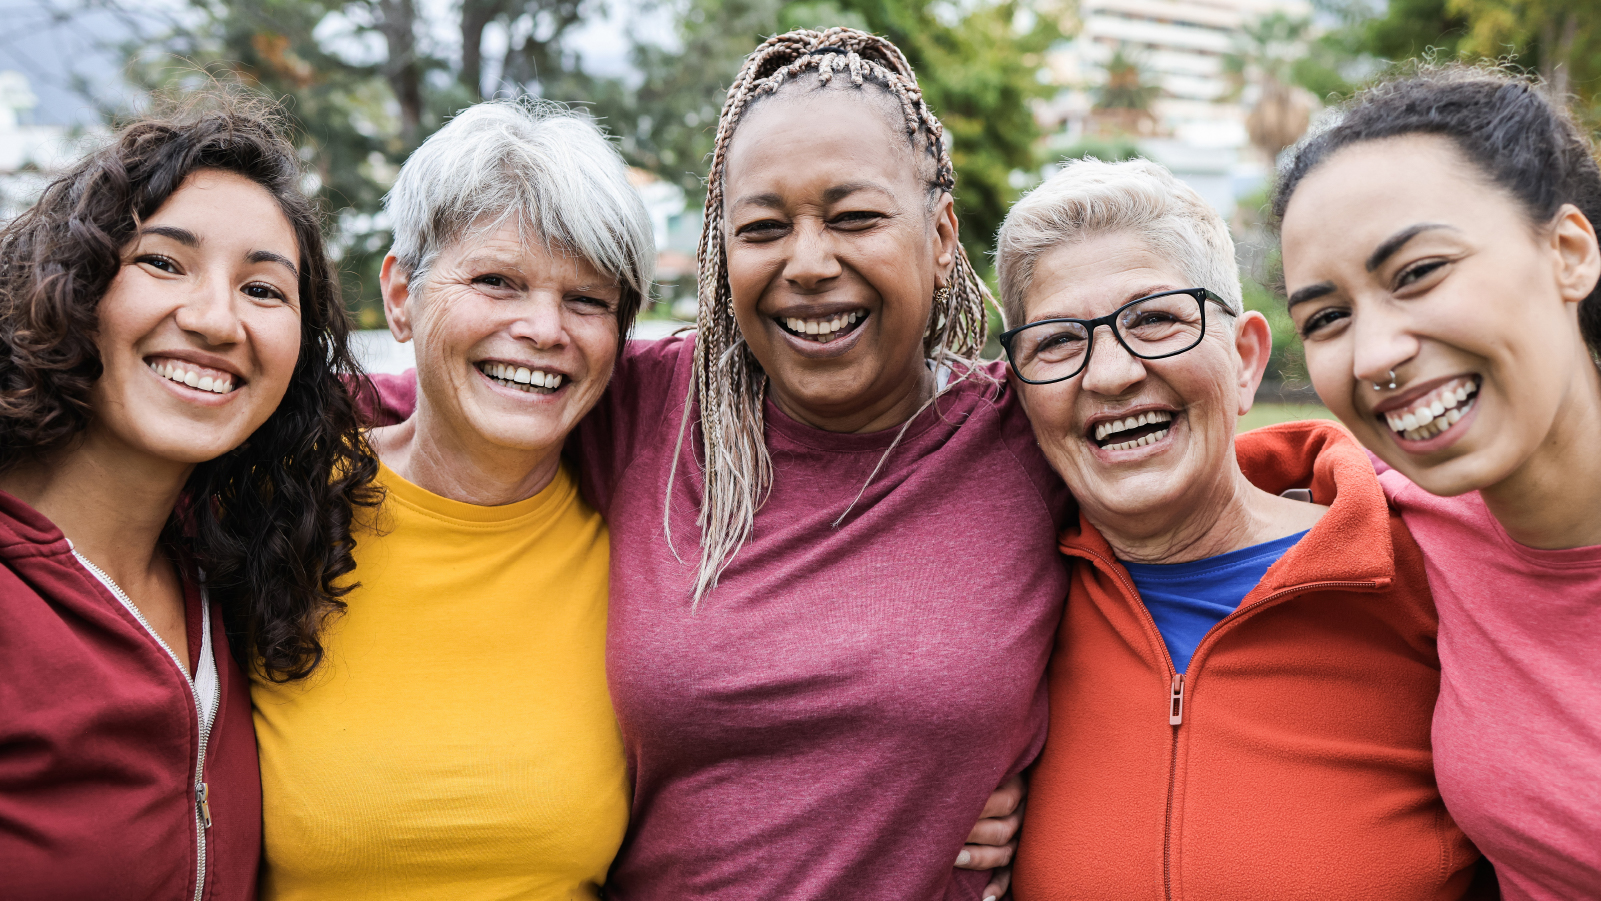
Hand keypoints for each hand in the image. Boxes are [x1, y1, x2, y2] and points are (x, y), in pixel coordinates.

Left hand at [955, 773, 1025, 899]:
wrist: (999, 769)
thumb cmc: (976, 764)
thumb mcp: (981, 761)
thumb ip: (969, 767)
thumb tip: (939, 770)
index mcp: (1016, 784)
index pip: (1002, 800)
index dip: (975, 806)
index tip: (949, 810)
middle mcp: (1021, 812)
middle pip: (1002, 829)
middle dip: (973, 832)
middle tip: (945, 833)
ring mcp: (1020, 835)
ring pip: (1005, 852)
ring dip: (980, 858)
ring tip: (955, 858)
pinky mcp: (1015, 853)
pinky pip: (1010, 873)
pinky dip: (999, 886)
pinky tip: (986, 898)